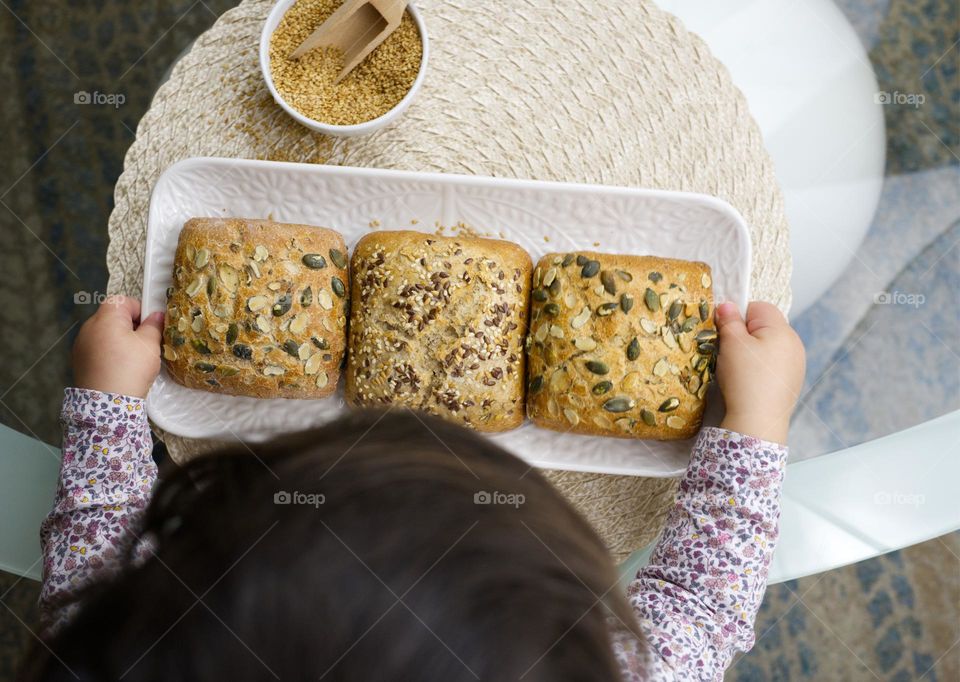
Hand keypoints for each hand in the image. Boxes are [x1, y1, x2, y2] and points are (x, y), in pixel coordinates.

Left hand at [72, 296, 163, 398]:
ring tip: (131, 358)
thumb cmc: (130, 368)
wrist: (107, 402)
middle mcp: (89, 326)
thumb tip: (157, 316)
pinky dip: (108, 352)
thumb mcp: (150, 345)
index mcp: (106, 318)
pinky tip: (118, 367)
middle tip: (144, 343)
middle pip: (112, 316)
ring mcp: (81, 343)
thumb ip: (154, 326)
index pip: (124, 300)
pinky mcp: (79, 359)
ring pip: (105, 333)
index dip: (140, 310)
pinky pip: (97, 347)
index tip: (150, 326)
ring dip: (118, 339)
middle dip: (130, 325)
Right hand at [714, 301, 804, 444]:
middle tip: (730, 352)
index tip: (726, 332)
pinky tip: (750, 381)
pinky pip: (773, 364)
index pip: (758, 307)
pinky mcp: (791, 382)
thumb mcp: (732, 344)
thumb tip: (727, 305)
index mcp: (782, 330)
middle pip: (765, 327)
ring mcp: (796, 364)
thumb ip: (729, 320)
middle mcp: (795, 344)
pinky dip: (760, 368)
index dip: (739, 316)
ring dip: (752, 352)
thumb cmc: (745, 379)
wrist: (758, 421)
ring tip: (739, 369)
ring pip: (768, 346)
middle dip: (745, 335)